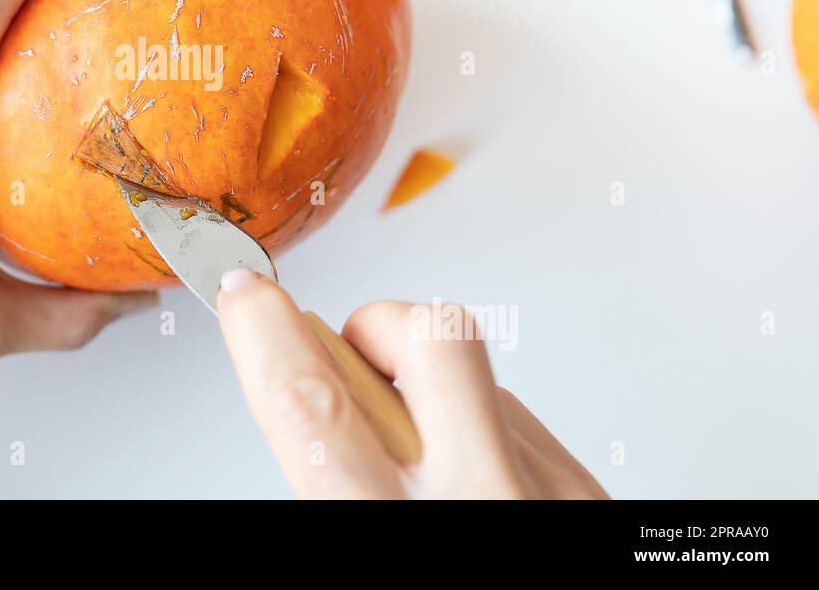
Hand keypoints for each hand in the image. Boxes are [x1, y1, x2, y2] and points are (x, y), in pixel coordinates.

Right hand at [216, 270, 606, 498]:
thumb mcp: (357, 540)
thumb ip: (333, 475)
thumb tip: (316, 404)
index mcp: (390, 526)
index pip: (308, 405)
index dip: (263, 333)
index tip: (243, 291)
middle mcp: (482, 500)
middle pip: (421, 339)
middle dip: (371, 324)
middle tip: (347, 347)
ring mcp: (548, 491)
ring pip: (474, 372)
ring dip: (429, 387)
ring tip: (424, 453)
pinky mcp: (589, 490)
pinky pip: (518, 415)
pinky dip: (481, 426)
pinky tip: (476, 478)